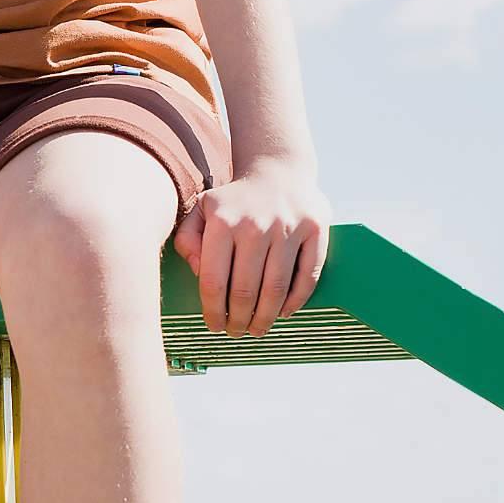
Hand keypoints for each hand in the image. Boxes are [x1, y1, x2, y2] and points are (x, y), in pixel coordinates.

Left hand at [174, 161, 329, 336]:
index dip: (212, 311)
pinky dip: (296, 300)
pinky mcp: (316, 230)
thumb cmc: (233, 201)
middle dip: (238, 320)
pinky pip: (307, 276)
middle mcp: (255, 225)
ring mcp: (288, 227)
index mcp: (222, 222)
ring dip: (266, 317)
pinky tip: (284, 312)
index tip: (213, 325)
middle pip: (245, 291)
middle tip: (236, 332)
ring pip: (276, 288)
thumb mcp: (201, 212)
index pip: (213, 281)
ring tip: (257, 329)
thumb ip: (188, 240)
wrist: (277, 171)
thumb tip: (200, 273)